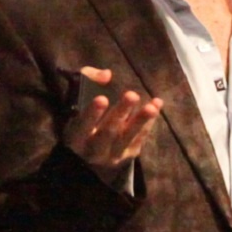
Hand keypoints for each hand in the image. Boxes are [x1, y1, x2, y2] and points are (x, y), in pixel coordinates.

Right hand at [64, 67, 162, 183]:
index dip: (92, 113)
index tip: (102, 98)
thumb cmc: (83, 117)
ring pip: (127, 137)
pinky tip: (156, 106)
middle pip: (108, 132)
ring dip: (140, 120)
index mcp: (75, 137)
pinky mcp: (128, 156)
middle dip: (121, 112)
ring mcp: (112, 156)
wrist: (90, 152)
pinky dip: (148, 122)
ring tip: (152, 107)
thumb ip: (87, 81)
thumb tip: (107, 75)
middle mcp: (92, 150)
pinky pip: (139, 139)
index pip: (82, 126)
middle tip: (132, 95)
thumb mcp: (77, 99)